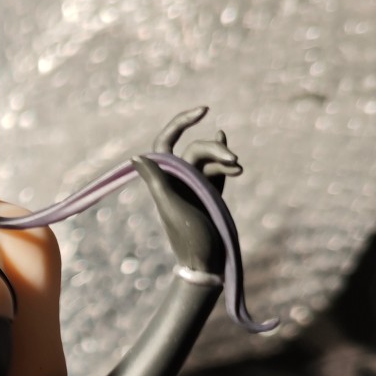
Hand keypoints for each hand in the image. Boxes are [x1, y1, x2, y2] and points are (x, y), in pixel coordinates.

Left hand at [135, 106, 242, 274]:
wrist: (205, 264)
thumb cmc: (188, 238)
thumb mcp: (171, 208)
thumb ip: (157, 181)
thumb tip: (136, 156)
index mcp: (164, 180)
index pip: (166, 142)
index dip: (181, 122)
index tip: (204, 110)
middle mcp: (177, 180)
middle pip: (196, 149)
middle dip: (215, 148)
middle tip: (234, 159)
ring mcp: (195, 186)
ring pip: (210, 159)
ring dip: (225, 157)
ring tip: (239, 167)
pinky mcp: (211, 195)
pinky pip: (217, 169)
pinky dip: (225, 161)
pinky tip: (234, 157)